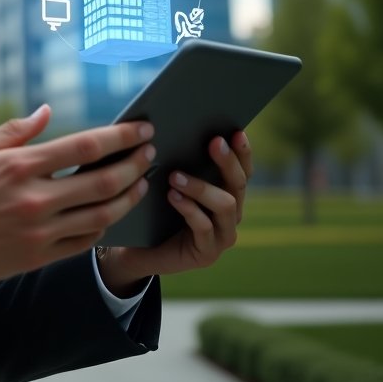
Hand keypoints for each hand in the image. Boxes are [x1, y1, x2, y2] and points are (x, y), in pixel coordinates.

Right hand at [0, 105, 155, 291]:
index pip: (85, 147)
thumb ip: (16, 130)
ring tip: (141, 182)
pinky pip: (83, 242)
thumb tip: (48, 112)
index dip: (120, 136)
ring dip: (128, 197)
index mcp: (21, 166)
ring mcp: (39, 231)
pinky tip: (111, 213)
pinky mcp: (38, 256)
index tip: (141, 128)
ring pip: (101, 215)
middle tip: (151, 152)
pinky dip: (103, 226)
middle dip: (134, 164)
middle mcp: (35, 198)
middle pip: (102, 181)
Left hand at [98, 130, 252, 291]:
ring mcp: (222, 235)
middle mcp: (230, 214)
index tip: (235, 131)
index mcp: (225, 194)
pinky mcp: (207, 253)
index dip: (242, 152)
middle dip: (227, 161)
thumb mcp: (169, 182)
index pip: (242, 170)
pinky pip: (204, 228)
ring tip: (175, 176)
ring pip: (225, 205)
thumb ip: (181, 162)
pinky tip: (172, 196)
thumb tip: (176, 128)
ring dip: (201, 187)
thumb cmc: (155, 209)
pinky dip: (189, 209)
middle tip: (213, 143)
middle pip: (238, 184)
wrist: (139, 250)